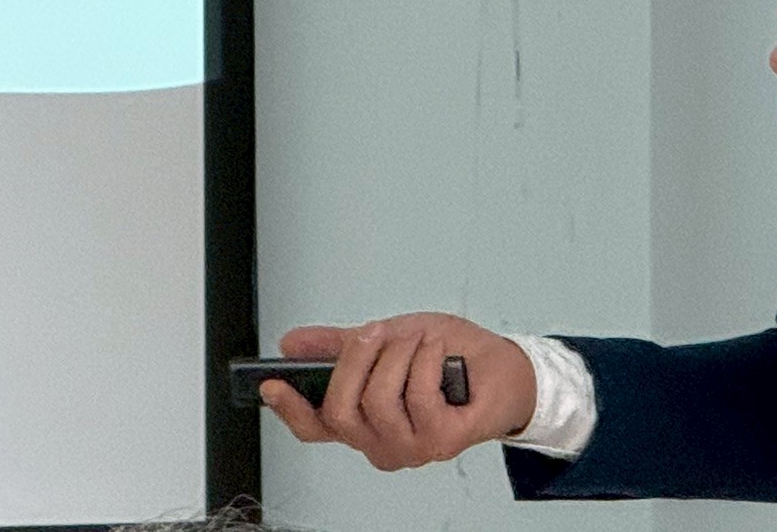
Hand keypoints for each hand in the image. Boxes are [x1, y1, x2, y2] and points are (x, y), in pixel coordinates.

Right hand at [260, 313, 537, 470]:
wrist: (506, 367)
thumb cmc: (451, 357)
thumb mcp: (390, 339)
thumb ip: (342, 344)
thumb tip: (292, 342)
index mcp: (362, 420)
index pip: (313, 426)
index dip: (287, 408)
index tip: (270, 382)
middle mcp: (380, 442)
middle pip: (339, 409)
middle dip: (355, 359)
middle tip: (376, 331)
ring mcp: (410, 447)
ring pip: (378, 400)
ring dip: (399, 356)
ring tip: (420, 340)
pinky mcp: (441, 442)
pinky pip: (418, 397)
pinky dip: (426, 361)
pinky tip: (439, 352)